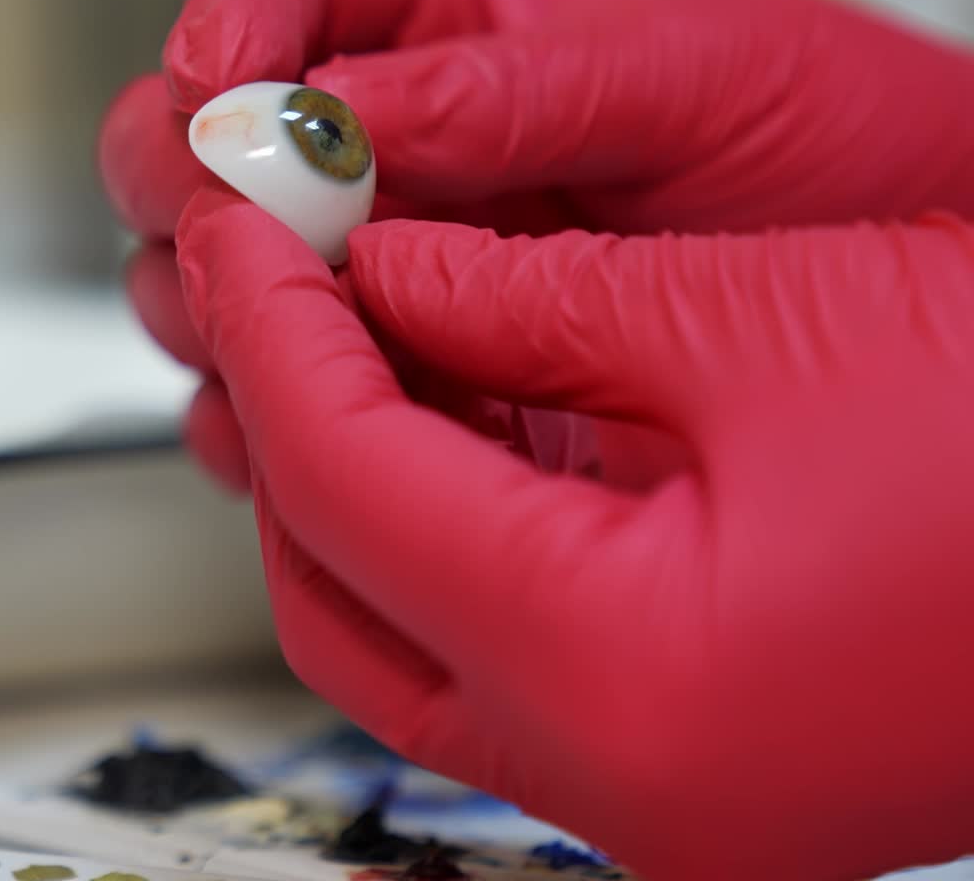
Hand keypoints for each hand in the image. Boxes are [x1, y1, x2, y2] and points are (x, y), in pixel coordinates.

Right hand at [100, 0, 973, 486]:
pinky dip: (271, 403)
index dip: (224, 30)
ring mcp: (402, 257)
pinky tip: (298, 421)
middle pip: (209, 131)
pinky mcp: (421, 366)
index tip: (215, 93)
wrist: (928, 287)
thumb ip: (520, 88)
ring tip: (267, 330)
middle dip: (188, 180)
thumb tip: (337, 110)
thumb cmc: (841, 140)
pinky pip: (297, 378)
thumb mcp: (706, 75)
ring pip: (227, 264)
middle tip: (232, 228)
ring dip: (216, 298)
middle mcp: (406, 137)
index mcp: (456, 21)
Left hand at [177, 187, 973, 880]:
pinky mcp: (668, 737)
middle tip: (264, 267)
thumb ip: (524, 301)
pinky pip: (476, 624)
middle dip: (281, 401)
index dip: (270, 322)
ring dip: (339, 456)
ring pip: (389, 610)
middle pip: (334, 568)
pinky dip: (425, 505)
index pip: (338, 474)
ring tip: (327, 313)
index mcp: (627, 676)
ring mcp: (640, 772)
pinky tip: (424, 396)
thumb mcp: (756, 322)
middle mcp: (617, 770)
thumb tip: (382, 265)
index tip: (235, 219)